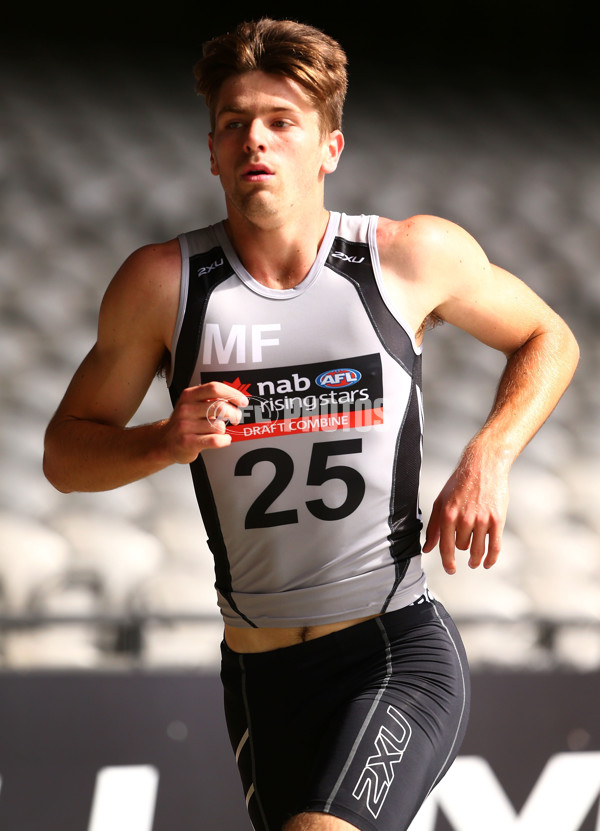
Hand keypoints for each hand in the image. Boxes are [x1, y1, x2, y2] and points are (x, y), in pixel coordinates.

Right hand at [161, 381, 248, 462]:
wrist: (165, 442)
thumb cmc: (184, 422)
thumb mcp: (193, 404)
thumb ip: (211, 399)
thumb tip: (236, 398)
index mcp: (189, 396)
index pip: (214, 388)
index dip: (232, 393)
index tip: (242, 401)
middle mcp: (186, 409)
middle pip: (220, 407)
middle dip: (234, 414)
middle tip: (236, 418)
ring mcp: (185, 426)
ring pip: (219, 426)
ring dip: (224, 430)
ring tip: (218, 431)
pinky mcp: (188, 442)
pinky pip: (215, 440)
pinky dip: (224, 440)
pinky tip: (223, 439)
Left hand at [422, 451, 508, 574]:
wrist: (483, 466)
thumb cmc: (459, 483)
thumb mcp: (441, 502)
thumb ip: (434, 527)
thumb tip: (427, 549)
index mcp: (448, 515)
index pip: (446, 547)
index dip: (448, 562)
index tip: (451, 570)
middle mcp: (464, 519)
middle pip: (462, 546)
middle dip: (462, 547)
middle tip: (465, 542)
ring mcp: (482, 520)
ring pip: (477, 550)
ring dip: (476, 559)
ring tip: (475, 562)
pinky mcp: (497, 520)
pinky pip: (495, 546)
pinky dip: (491, 558)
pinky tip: (488, 563)